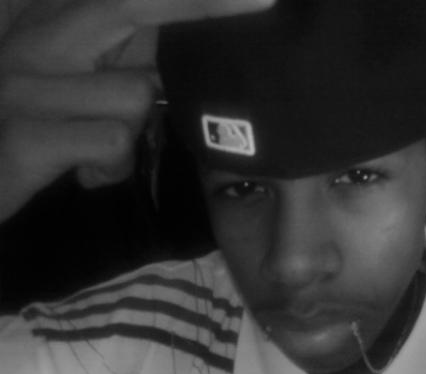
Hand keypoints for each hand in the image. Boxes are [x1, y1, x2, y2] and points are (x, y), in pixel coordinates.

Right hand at [0, 0, 273, 222]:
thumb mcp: (73, 90)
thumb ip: (122, 65)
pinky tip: (85, 171)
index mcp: (52, 26)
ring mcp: (25, 86)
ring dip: (132, 132)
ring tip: (99, 150)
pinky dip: (112, 165)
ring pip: (134, 95)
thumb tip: (178, 57)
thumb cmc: (31, 132)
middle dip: (201, 2)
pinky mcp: (24, 133)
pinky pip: (112, 140)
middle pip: (129, 4)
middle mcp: (36, 42)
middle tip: (266, 0)